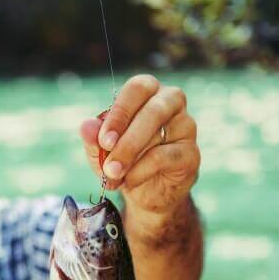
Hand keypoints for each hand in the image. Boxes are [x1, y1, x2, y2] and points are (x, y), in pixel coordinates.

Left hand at [81, 74, 199, 232]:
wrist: (146, 192)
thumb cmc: (123, 160)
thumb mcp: (102, 151)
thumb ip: (94, 138)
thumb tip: (86, 126)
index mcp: (148, 92)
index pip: (138, 88)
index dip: (120, 112)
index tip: (104, 140)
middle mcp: (171, 103)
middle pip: (154, 110)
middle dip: (126, 138)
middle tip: (108, 162)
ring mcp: (185, 127)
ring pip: (159, 134)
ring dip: (130, 157)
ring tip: (112, 174)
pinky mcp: (192, 154)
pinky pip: (165, 157)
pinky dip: (141, 171)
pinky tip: (128, 181)